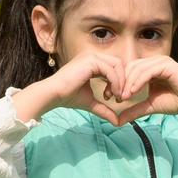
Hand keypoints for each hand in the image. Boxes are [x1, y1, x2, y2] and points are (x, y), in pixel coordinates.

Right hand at [11, 48, 129, 123]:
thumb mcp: (92, 102)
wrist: (54, 94)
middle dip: (123, 81)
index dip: (119, 82)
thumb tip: (117, 122)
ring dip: (120, 83)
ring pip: (117, 65)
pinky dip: (115, 83)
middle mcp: (93, 55)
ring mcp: (91, 56)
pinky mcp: (90, 60)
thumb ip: (104, 109)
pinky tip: (110, 94)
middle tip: (119, 98)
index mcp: (93, 61)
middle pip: (119, 64)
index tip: (116, 98)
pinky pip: (111, 70)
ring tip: (114, 97)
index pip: (115, 67)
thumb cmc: (69, 96)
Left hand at [112, 55, 177, 128]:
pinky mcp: (167, 65)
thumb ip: (134, 110)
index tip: (112, 97)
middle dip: (121, 82)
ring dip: (128, 83)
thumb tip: (117, 120)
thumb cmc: (176, 102)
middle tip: (115, 97)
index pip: (128, 71)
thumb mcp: (150, 106)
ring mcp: (161, 62)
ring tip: (123, 97)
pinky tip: (133, 92)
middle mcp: (155, 62)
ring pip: (137, 68)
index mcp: (150, 68)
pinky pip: (148, 71)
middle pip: (130, 67)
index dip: (119, 83)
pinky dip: (138, 81)